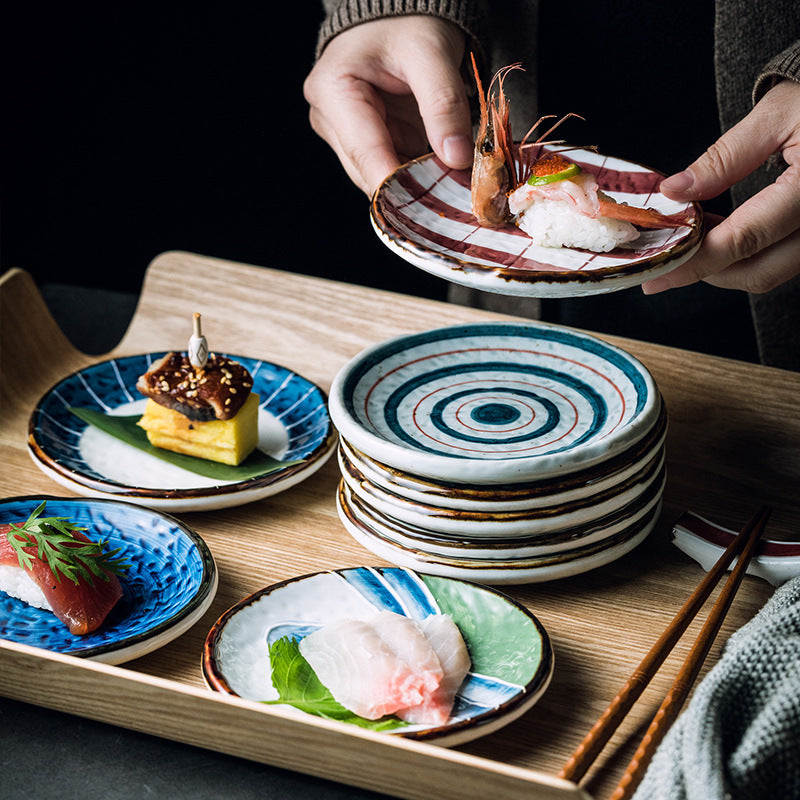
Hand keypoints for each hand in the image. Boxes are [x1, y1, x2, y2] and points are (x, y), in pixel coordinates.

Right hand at [303, 17, 471, 195]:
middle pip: (369, 172)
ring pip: (379, 177)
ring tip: (451, 185)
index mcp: (332, 90)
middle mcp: (329, 118)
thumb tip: (457, 158)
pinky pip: (390, 170)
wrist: (400, 15)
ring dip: (414, 185)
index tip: (430, 205)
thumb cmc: (406, 22)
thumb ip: (443, 104)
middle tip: (454, 195)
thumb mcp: (430, 53)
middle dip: (410, 187)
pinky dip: (415, 177)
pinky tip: (440, 177)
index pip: (365, 152)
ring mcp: (343, 134)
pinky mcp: (363, 143)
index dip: (397, 184)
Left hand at [642, 79, 799, 294]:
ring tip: (691, 235)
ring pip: (768, 272)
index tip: (657, 273)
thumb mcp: (774, 116)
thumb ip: (724, 158)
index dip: (696, 261)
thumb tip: (672, 192)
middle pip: (757, 271)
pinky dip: (744, 256)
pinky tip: (718, 231)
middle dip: (706, 271)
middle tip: (666, 258)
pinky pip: (780, 260)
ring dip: (724, 264)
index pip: (744, 239)